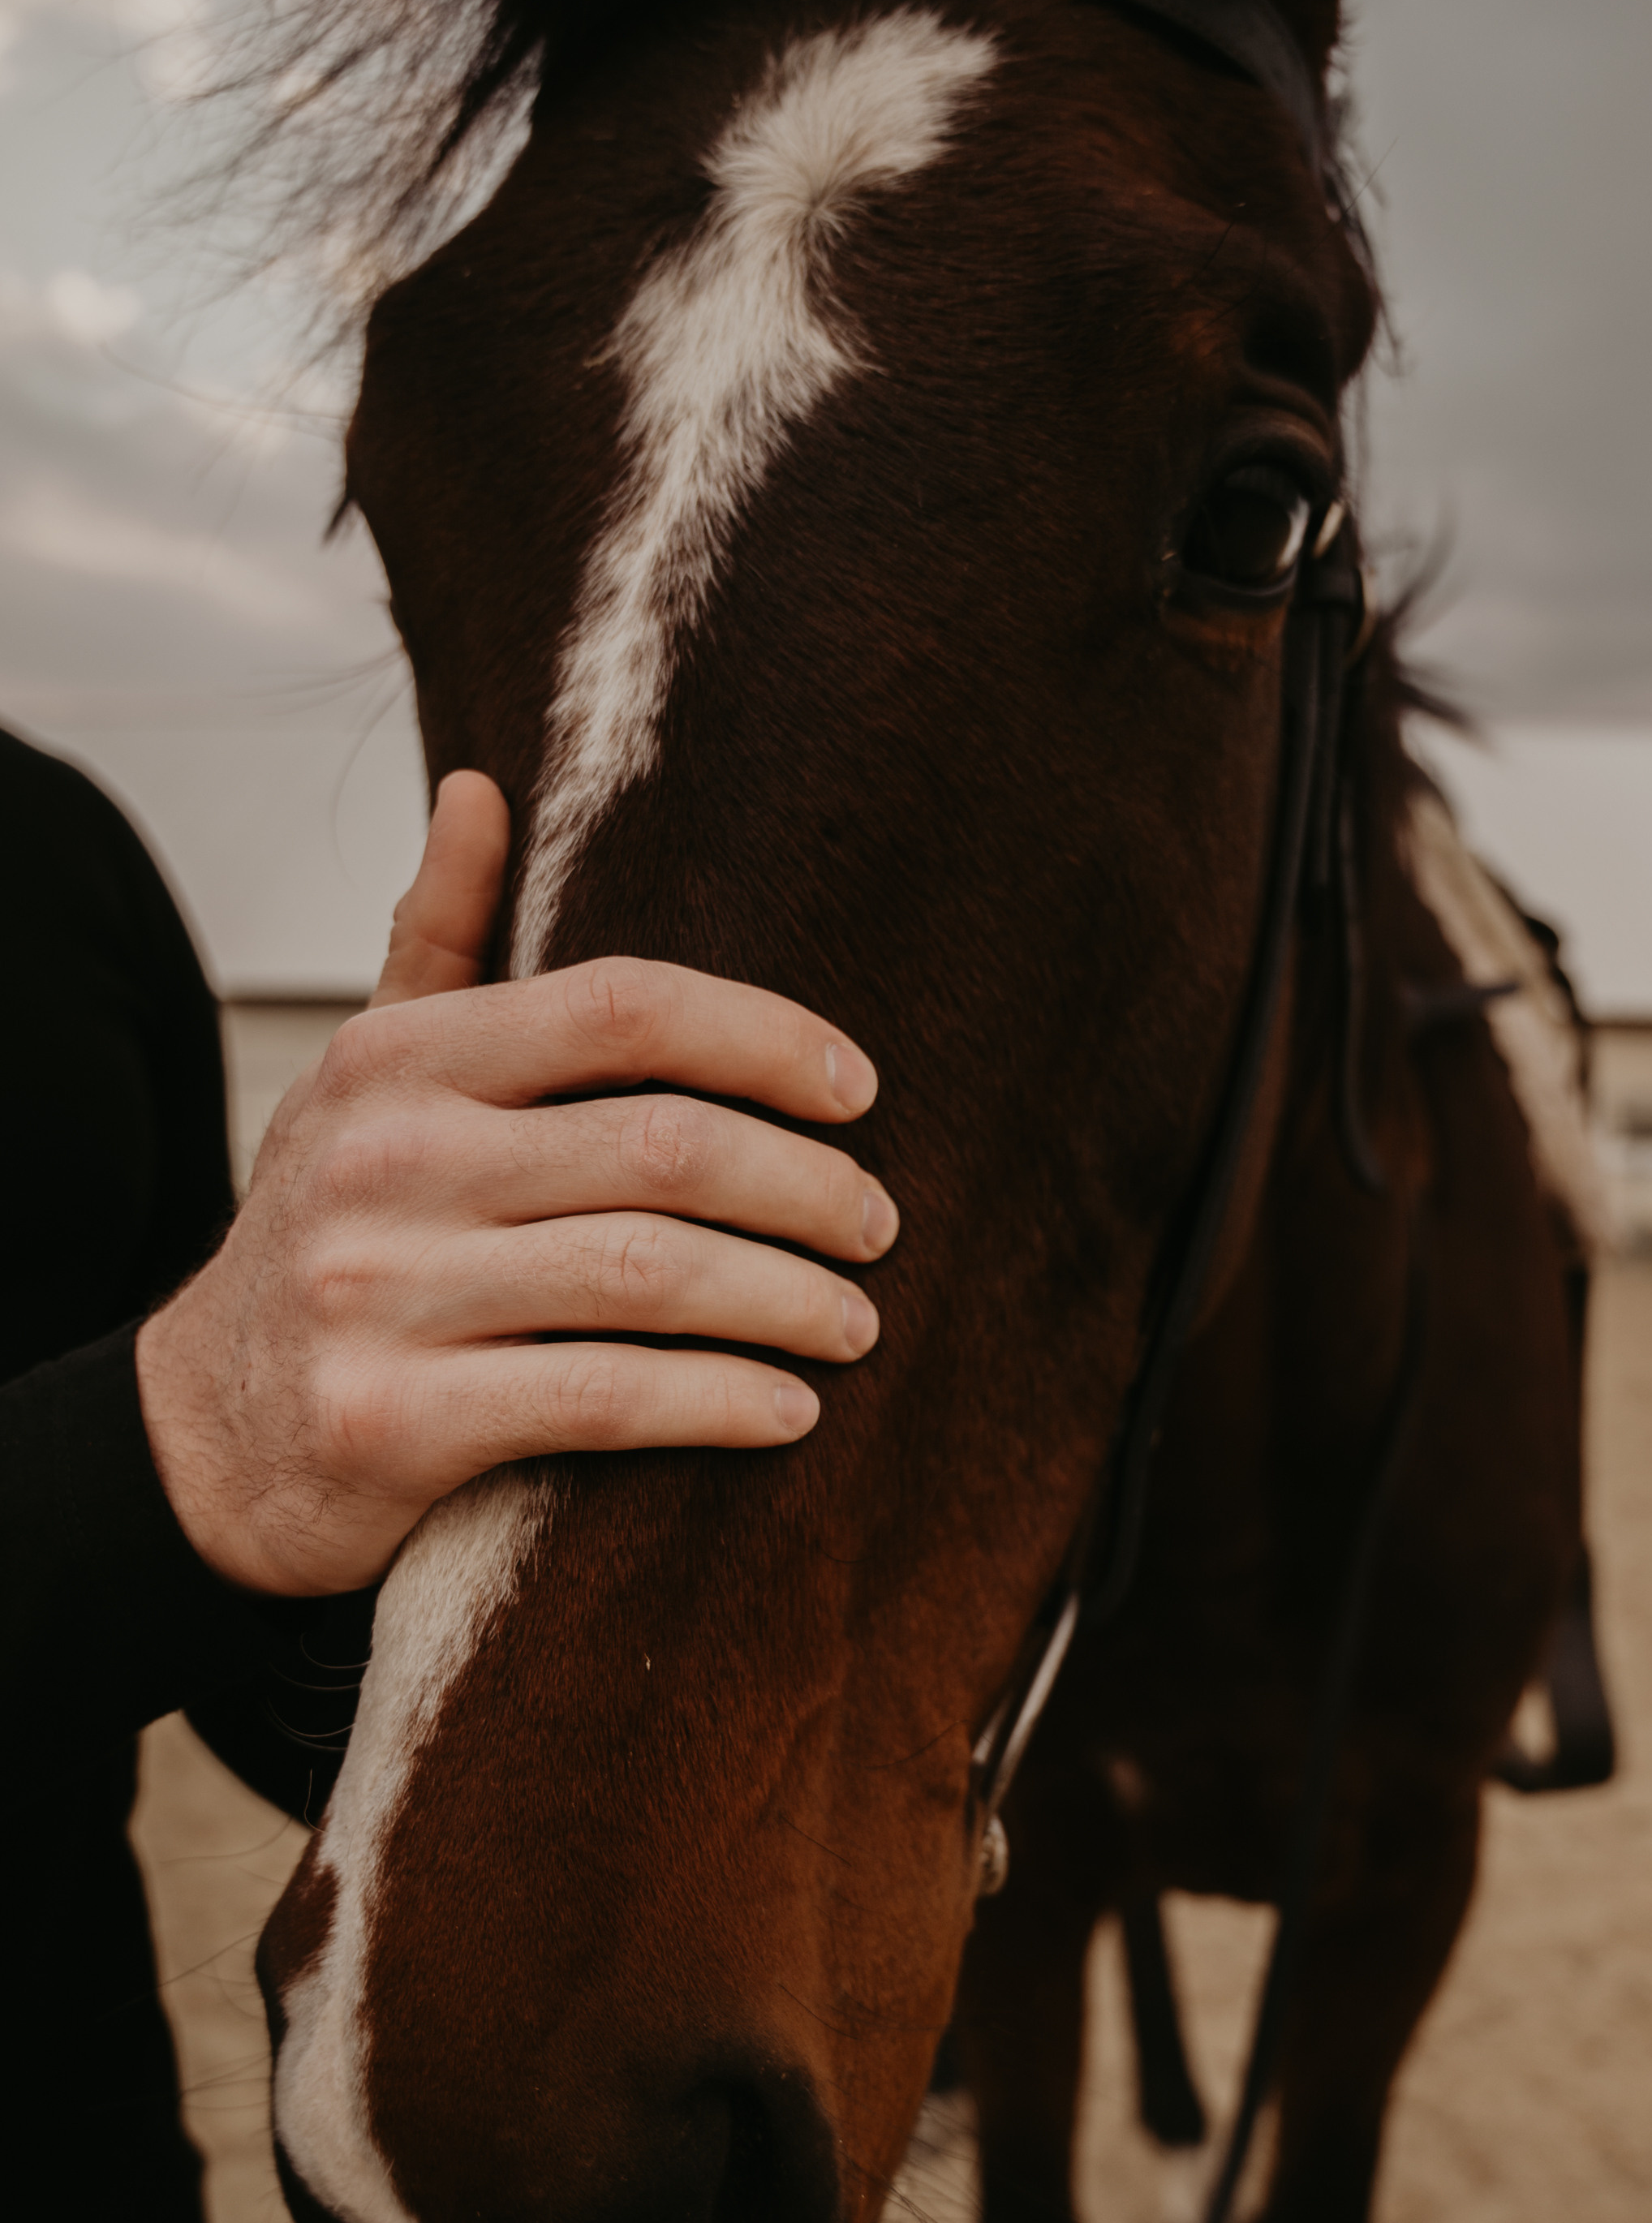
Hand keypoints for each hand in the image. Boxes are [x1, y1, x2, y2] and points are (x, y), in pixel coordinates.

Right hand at [136, 772, 896, 1596]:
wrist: (202, 1435)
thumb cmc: (329, 1236)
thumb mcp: (363, 1082)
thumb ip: (437, 942)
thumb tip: (481, 787)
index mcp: (395, 1060)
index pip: (621, 1005)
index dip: (764, 1037)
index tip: (857, 1089)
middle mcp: (384, 1161)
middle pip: (662, 1146)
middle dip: (805, 1188)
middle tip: (878, 1224)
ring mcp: (379, 1293)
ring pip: (648, 1276)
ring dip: (785, 1300)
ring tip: (855, 1321)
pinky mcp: (391, 1422)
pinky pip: (602, 1398)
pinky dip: (719, 1402)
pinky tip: (790, 1411)